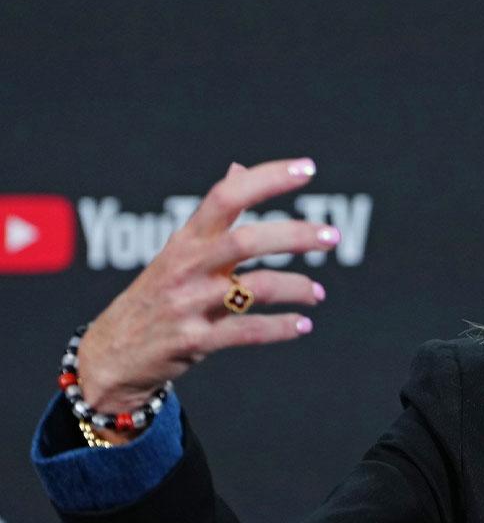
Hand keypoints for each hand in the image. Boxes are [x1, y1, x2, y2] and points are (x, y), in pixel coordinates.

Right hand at [75, 158, 335, 434]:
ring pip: (255, 289)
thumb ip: (214, 215)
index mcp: (186, 239)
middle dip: (294, 235)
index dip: (267, 179)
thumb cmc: (159, 294)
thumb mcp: (179, 250)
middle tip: (333, 236)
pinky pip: (248, 331)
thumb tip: (238, 168)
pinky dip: (282, 327)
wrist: (113, 354)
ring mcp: (188, 304)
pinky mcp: (194, 341)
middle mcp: (186, 266)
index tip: (307, 169)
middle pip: (245, 241)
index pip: (226, 196)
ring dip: (296, 287)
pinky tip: (303, 324)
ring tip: (318, 293)